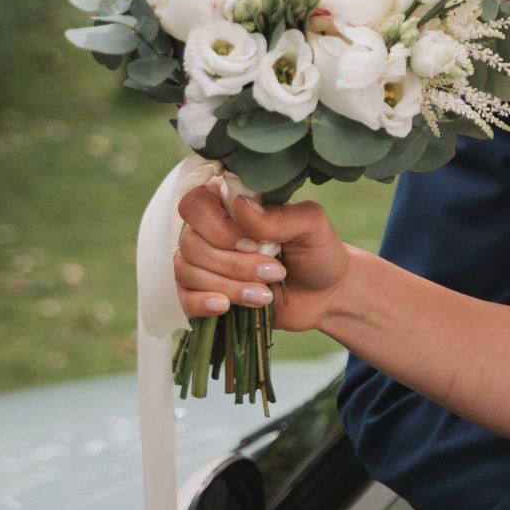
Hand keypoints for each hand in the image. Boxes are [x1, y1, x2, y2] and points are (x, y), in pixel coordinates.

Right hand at [175, 181, 350, 331]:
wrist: (326, 295)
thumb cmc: (318, 252)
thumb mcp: (311, 226)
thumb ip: (278, 216)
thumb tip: (239, 205)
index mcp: (233, 206)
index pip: (196, 203)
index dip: (217, 226)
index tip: (253, 242)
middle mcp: (212, 232)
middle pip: (192, 243)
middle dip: (234, 264)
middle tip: (275, 271)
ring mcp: (206, 263)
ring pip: (188, 270)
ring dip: (230, 285)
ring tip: (266, 293)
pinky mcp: (205, 293)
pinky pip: (183, 297)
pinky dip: (201, 303)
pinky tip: (225, 306)